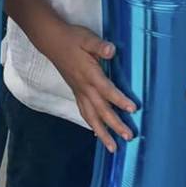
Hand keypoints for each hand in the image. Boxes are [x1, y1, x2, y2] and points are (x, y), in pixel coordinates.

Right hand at [43, 21, 136, 151]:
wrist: (52, 42)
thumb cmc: (72, 38)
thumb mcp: (86, 38)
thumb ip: (99, 46)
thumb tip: (111, 50)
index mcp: (89, 74)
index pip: (106, 90)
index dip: (119, 100)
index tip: (133, 109)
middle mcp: (84, 87)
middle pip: (101, 110)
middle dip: (115, 125)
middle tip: (128, 137)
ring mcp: (79, 92)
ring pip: (91, 117)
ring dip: (103, 133)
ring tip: (113, 148)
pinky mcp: (76, 93)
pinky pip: (84, 113)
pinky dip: (92, 125)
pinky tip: (98, 134)